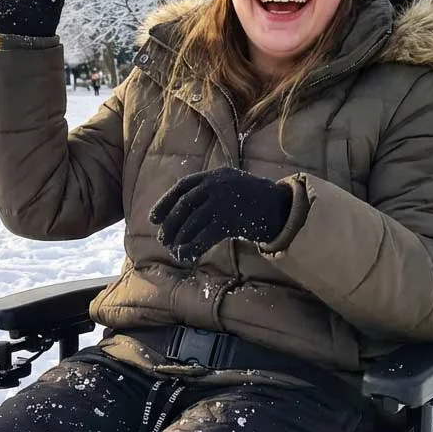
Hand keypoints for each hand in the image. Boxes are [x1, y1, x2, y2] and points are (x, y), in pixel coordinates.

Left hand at [149, 167, 292, 262]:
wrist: (279, 207)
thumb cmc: (250, 198)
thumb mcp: (229, 184)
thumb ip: (207, 191)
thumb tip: (178, 211)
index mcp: (214, 176)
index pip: (182, 187)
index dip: (165, 203)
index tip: (153, 219)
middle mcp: (216, 186)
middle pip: (184, 206)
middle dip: (171, 225)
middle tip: (163, 239)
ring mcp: (223, 203)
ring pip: (192, 223)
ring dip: (180, 239)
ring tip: (174, 250)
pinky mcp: (229, 221)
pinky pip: (205, 236)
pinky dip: (193, 248)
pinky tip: (186, 256)